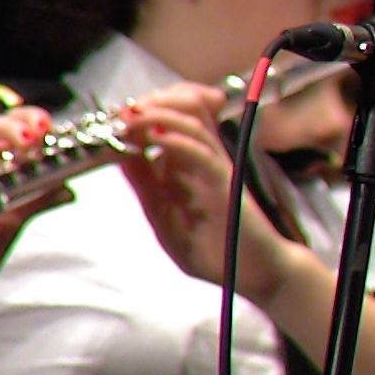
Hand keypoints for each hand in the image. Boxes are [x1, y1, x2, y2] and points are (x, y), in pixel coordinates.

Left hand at [116, 83, 312, 300]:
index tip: (121, 115)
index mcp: (187, 164)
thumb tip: (120, 154)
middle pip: (186, 106)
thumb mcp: (163, 216)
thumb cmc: (214, 251)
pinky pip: (202, 152)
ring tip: (136, 117)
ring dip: (161, 113)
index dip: (146, 107)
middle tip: (129, 111)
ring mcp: (216, 167)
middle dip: (154, 101)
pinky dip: (176, 140)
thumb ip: (144, 185)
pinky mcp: (225, 181)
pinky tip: (155, 139)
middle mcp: (203, 158)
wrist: (254, 273)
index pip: (171, 116)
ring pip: (194, 121)